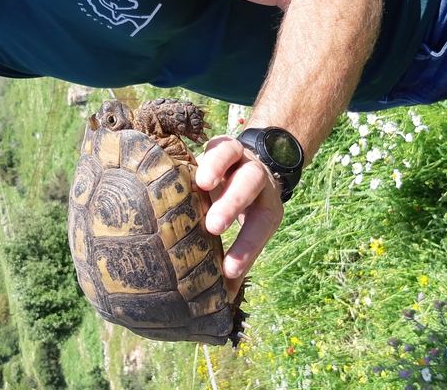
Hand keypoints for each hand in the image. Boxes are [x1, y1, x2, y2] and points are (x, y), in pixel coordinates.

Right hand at [195, 135, 284, 300]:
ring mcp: (238, 158)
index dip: (246, 249)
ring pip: (231, 155)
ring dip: (216, 167)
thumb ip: (238, 258)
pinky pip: (214, 144)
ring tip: (200, 183)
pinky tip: (181, 165)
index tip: (228, 272)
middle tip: (214, 226)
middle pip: (249, 185)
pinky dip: (203, 153)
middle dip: (232, 204)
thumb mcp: (249, 230)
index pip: (260, 227)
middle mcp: (254, 178)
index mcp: (265, 206)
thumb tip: (222, 301)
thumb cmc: (245, 210)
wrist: (254, 163)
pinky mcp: (220, 144)